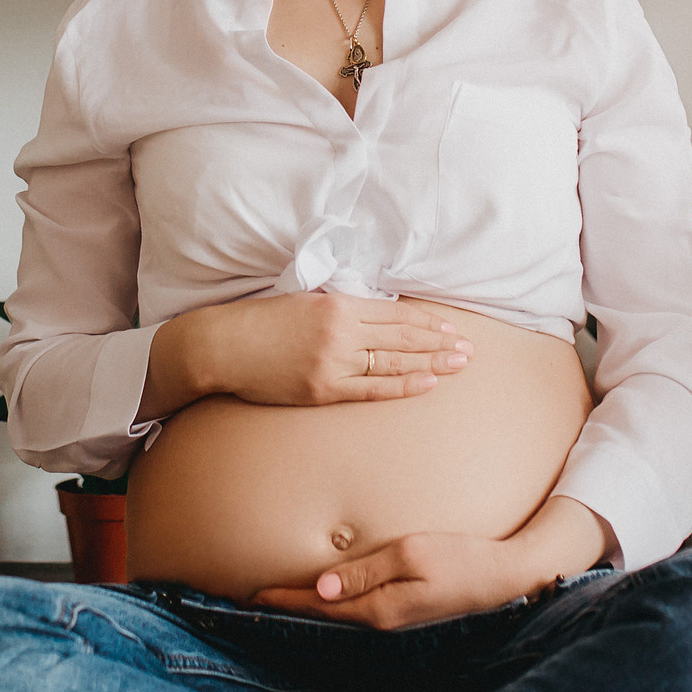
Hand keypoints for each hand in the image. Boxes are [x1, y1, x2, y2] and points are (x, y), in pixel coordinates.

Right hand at [144, 293, 470, 415]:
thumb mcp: (305, 301)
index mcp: (337, 305)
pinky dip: (400, 385)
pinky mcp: (322, 390)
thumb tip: (380, 315)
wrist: (221, 346)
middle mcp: (341, 333)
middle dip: (439, 343)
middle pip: (402, 338)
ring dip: (430, 363)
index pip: (395, 314)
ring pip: (393, 363)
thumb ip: (342, 307)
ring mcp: (333, 363)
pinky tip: (425, 383)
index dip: (426, 322)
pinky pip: (370, 389)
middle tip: (469, 349)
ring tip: (458, 365)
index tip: (450, 327)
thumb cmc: (260, 321)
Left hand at [253, 498, 607, 629]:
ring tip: (277, 596)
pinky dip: (332, 601)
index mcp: (377, 609)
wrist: (506, 577)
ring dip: (307, 604)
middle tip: (248, 598)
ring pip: (337, 612)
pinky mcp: (404, 610)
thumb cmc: (462, 558)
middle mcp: (380, 620)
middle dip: (286, 606)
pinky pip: (356, 607)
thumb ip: (367, 571)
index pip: (316, 604)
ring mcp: (393, 619)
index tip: (246, 596)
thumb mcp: (413, 554)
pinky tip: (325, 595)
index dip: (281, 599)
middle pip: (322, 613)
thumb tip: (322, 587)